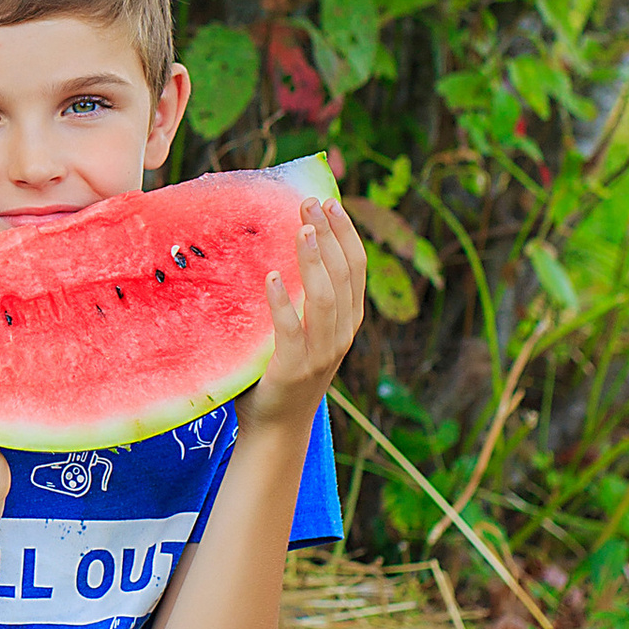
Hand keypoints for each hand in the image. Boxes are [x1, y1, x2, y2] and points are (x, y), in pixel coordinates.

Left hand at [245, 195, 367, 427]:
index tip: (329, 202)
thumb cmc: (282, 369)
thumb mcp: (303, 328)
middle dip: (329, 235)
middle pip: (343, 276)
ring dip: (313, 261)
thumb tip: (282, 243)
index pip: (356, 268)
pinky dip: (282, 302)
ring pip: (325, 299)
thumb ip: (302, 296)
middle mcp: (341, 334)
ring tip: (300, 230)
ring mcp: (321, 353)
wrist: (276, 426)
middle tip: (309, 204)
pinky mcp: (294, 368)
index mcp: (348, 320)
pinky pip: (290, 330)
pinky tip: (271, 277)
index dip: (345, 233)